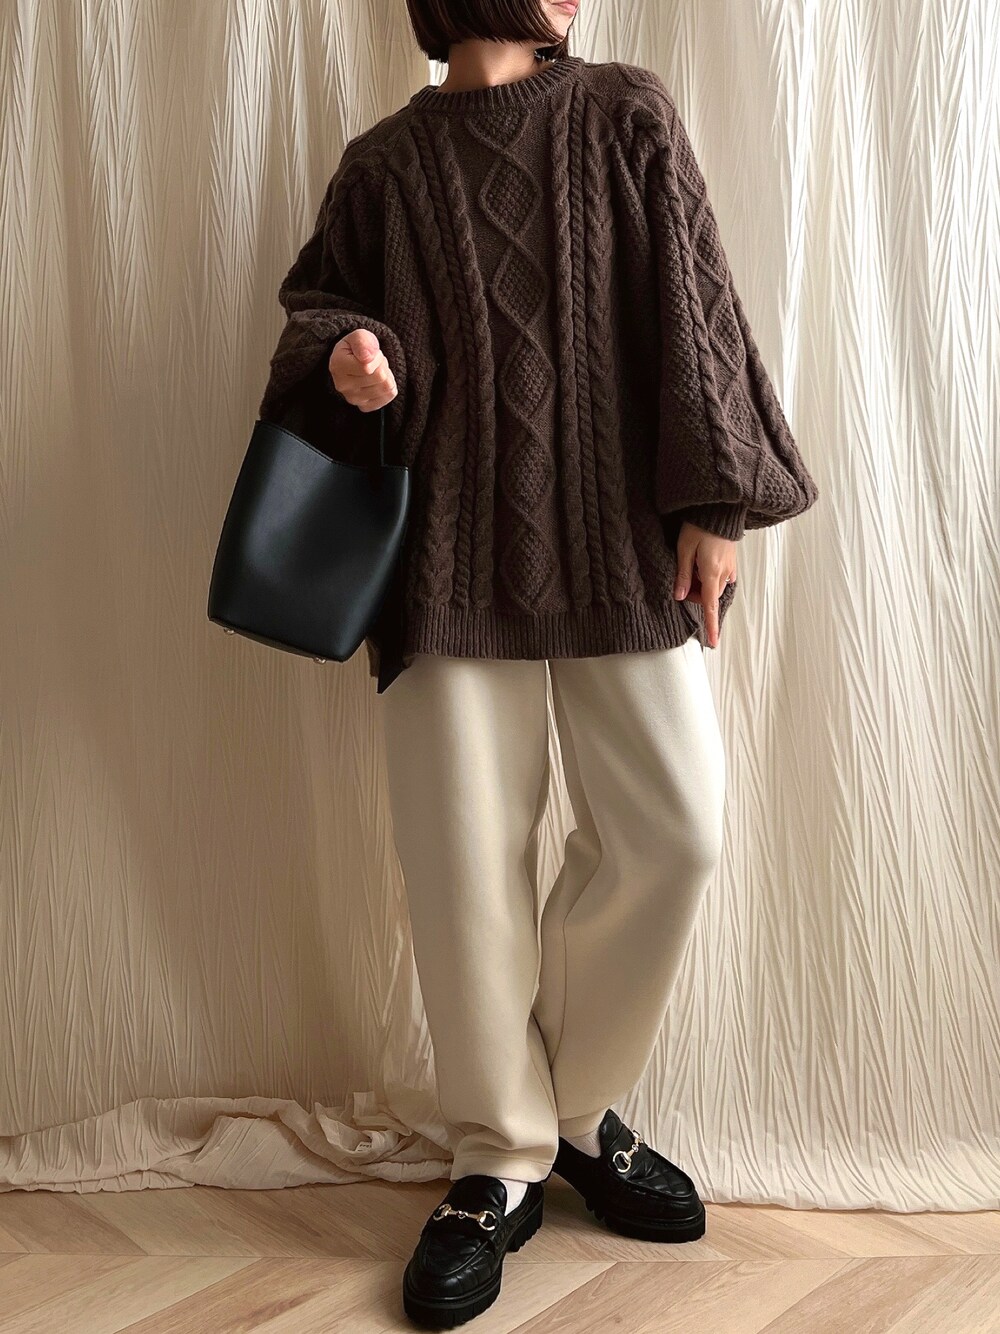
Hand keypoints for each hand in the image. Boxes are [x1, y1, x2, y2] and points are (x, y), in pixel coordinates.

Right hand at [328, 328, 397, 410]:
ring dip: (387, 375)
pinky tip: (378, 381)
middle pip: (380, 378)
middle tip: (374, 361)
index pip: (368, 367)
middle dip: (382, 365)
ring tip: (376, 370)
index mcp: (338, 366)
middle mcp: (343, 386)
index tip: (371, 353)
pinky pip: (389, 396)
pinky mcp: (364, 407)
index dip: (376, 357)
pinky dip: (389, 386)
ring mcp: (353, 399)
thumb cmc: (357, 347)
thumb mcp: (359, 336)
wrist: (352, 361)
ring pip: (386, 387)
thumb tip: (368, 357)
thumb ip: (362, 341)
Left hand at [673, 522, 737, 648]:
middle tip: (683, 576)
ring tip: (691, 563)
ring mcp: (730, 568)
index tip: (713, 643)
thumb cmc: (699, 526)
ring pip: (714, 587)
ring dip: (702, 584)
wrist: (719, 509)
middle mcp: (724, 574)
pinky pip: (720, 577)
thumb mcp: (684, 549)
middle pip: (709, 597)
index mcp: (712, 573)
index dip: (710, 626)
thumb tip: (681, 596)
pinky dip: (710, 576)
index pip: (710, 606)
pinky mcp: (732, 561)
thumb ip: (683, 575)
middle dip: (696, 594)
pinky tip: (701, 562)